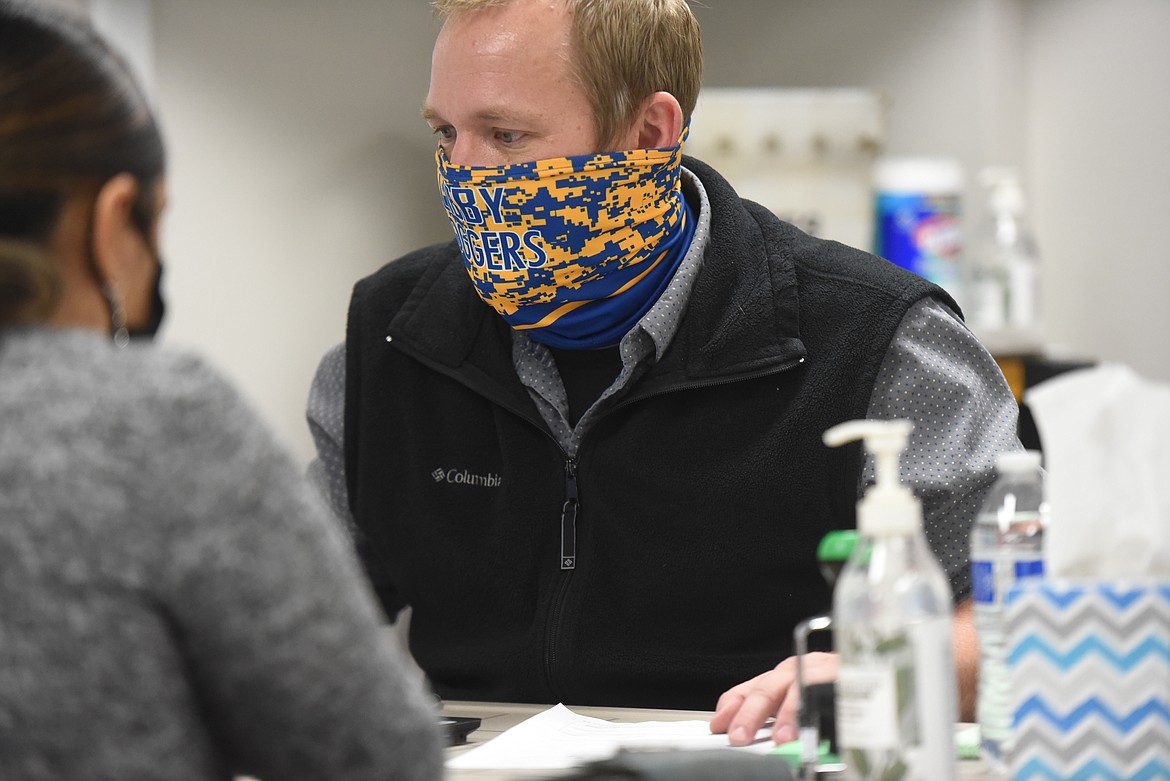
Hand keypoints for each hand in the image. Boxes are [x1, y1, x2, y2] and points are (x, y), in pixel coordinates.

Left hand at [709, 652, 838, 745]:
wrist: (876, 671)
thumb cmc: (835, 691)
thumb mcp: (797, 702)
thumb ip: (777, 718)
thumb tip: (751, 738)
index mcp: (782, 677)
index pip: (749, 688)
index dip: (732, 707)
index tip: (718, 726)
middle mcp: (799, 669)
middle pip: (768, 688)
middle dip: (751, 714)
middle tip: (741, 736)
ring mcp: (823, 670)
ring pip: (800, 688)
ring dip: (789, 714)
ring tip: (781, 737)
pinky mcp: (848, 675)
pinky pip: (833, 690)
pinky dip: (824, 706)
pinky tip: (819, 724)